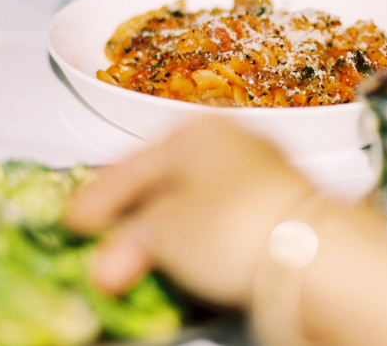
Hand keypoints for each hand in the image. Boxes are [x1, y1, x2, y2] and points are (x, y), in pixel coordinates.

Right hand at [63, 117, 313, 306]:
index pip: (133, 164)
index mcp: (198, 128)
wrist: (310, 252)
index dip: (100, 196)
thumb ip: (129, 238)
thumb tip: (114, 254)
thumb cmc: (231, 223)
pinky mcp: (283, 207)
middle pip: (168, 180)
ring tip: (145, 258)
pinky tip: (191, 259)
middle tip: (106, 244)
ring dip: (168, 230)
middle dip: (134, 216)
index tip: (76, 221)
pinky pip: (226, 219)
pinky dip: (202, 238)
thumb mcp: (162, 231)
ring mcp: (263, 171)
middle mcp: (234, 140)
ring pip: (199, 201)